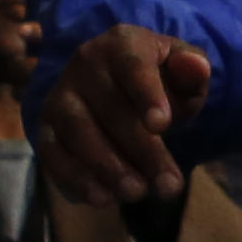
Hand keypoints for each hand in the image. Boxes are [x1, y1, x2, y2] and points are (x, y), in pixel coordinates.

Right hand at [37, 24, 210, 203]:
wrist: (119, 84)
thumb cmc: (159, 78)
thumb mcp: (182, 70)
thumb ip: (193, 71)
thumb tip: (196, 67)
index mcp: (123, 43)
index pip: (133, 65)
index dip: (146, 94)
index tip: (162, 126)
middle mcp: (84, 64)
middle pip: (111, 108)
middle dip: (142, 150)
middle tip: (168, 186)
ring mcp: (60, 95)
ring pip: (78, 131)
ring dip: (106, 167)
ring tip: (136, 193)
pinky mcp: (45, 126)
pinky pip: (52, 152)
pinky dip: (74, 177)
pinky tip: (102, 198)